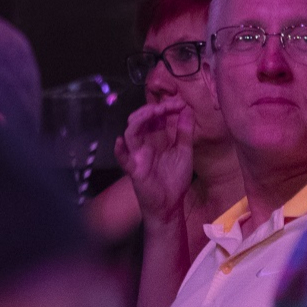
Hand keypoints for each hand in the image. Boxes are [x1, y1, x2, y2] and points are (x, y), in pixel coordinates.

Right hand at [117, 99, 194, 227]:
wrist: (170, 203)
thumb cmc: (175, 178)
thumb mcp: (184, 151)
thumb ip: (184, 132)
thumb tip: (186, 110)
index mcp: (156, 138)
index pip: (155, 117)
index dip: (166, 107)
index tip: (180, 103)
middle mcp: (144, 143)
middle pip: (140, 120)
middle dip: (152, 110)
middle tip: (167, 106)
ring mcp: (137, 155)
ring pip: (131, 133)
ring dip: (139, 120)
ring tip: (152, 112)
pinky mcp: (133, 168)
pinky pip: (123, 158)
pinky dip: (119, 150)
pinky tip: (121, 141)